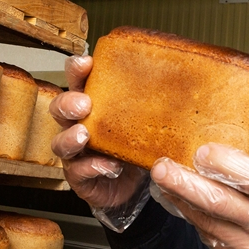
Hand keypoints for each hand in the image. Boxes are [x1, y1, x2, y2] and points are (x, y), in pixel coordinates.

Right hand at [50, 55, 148, 227]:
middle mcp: (79, 126)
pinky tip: (110, 166)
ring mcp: (76, 153)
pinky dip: (92, 168)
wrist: (140, 185)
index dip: (77, 70)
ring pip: (60, 143)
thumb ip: (157, 101)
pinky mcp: (81, 178)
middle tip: (84, 104)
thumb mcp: (149, 120)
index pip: (78, 81)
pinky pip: (78, 172)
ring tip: (85, 135)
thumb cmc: (140, 146)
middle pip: (59, 108)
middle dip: (67, 103)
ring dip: (71, 137)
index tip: (86, 62)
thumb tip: (188, 74)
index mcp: (95, 105)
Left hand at [150, 143, 248, 248]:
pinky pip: (205, 233)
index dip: (227, 164)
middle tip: (162, 168)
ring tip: (161, 180)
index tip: (204, 151)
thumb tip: (220, 159)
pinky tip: (176, 201)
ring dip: (179, 199)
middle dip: (185, 184)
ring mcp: (244, 246)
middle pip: (219, 202)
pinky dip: (189, 215)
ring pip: (204, 220)